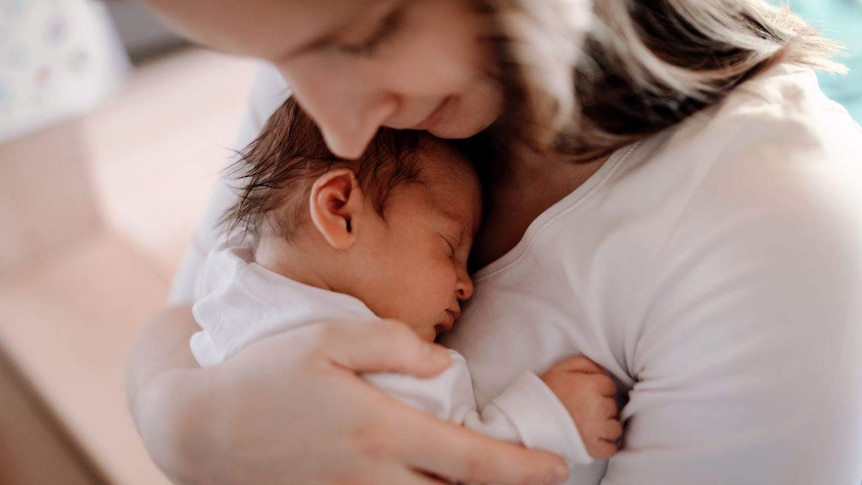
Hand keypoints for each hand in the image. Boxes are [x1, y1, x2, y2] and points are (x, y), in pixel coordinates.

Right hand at [128, 307, 570, 484]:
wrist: (197, 425)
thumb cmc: (264, 371)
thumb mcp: (328, 339)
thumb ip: (393, 344)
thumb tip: (446, 364)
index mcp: (381, 430)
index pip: (470, 460)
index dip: (520, 469)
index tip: (557, 470)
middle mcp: (372, 476)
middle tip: (533, 478)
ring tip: (480, 479)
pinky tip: (424, 479)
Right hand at [541, 356, 621, 459]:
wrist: (526, 421)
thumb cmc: (543, 394)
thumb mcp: (560, 369)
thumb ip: (585, 363)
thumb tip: (602, 370)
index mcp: (589, 386)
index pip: (610, 385)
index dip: (598, 389)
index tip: (585, 394)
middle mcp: (596, 407)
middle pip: (613, 406)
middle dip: (602, 407)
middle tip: (583, 409)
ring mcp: (596, 430)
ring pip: (615, 428)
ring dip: (605, 427)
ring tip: (587, 425)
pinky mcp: (593, 449)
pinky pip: (611, 448)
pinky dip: (604, 445)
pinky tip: (591, 439)